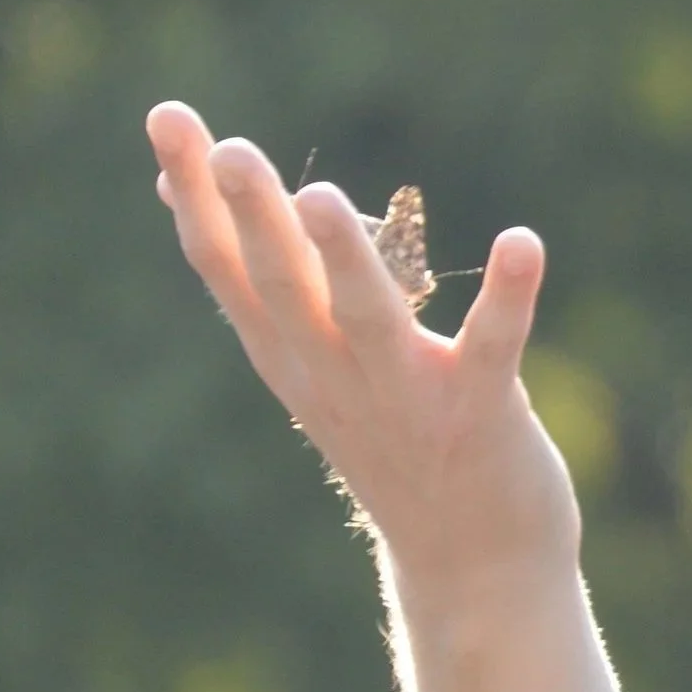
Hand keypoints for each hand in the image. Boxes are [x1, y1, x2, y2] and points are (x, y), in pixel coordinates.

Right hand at [144, 101, 577, 601]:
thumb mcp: (314, 372)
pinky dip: (509, 297)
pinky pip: (494, 349)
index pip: (227, 271)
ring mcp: (409, 402)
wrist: (476, 573)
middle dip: (256, 219)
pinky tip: (524, 242)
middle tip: (235, 152)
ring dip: (345, 261)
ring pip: (368, 321)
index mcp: (293, 362)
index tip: (167, 118)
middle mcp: (338, 381)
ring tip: (322, 197)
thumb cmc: (398, 450)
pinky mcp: (483, 418)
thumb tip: (178, 194)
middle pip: (285, 289)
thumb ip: (266, 290)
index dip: (195, 196)